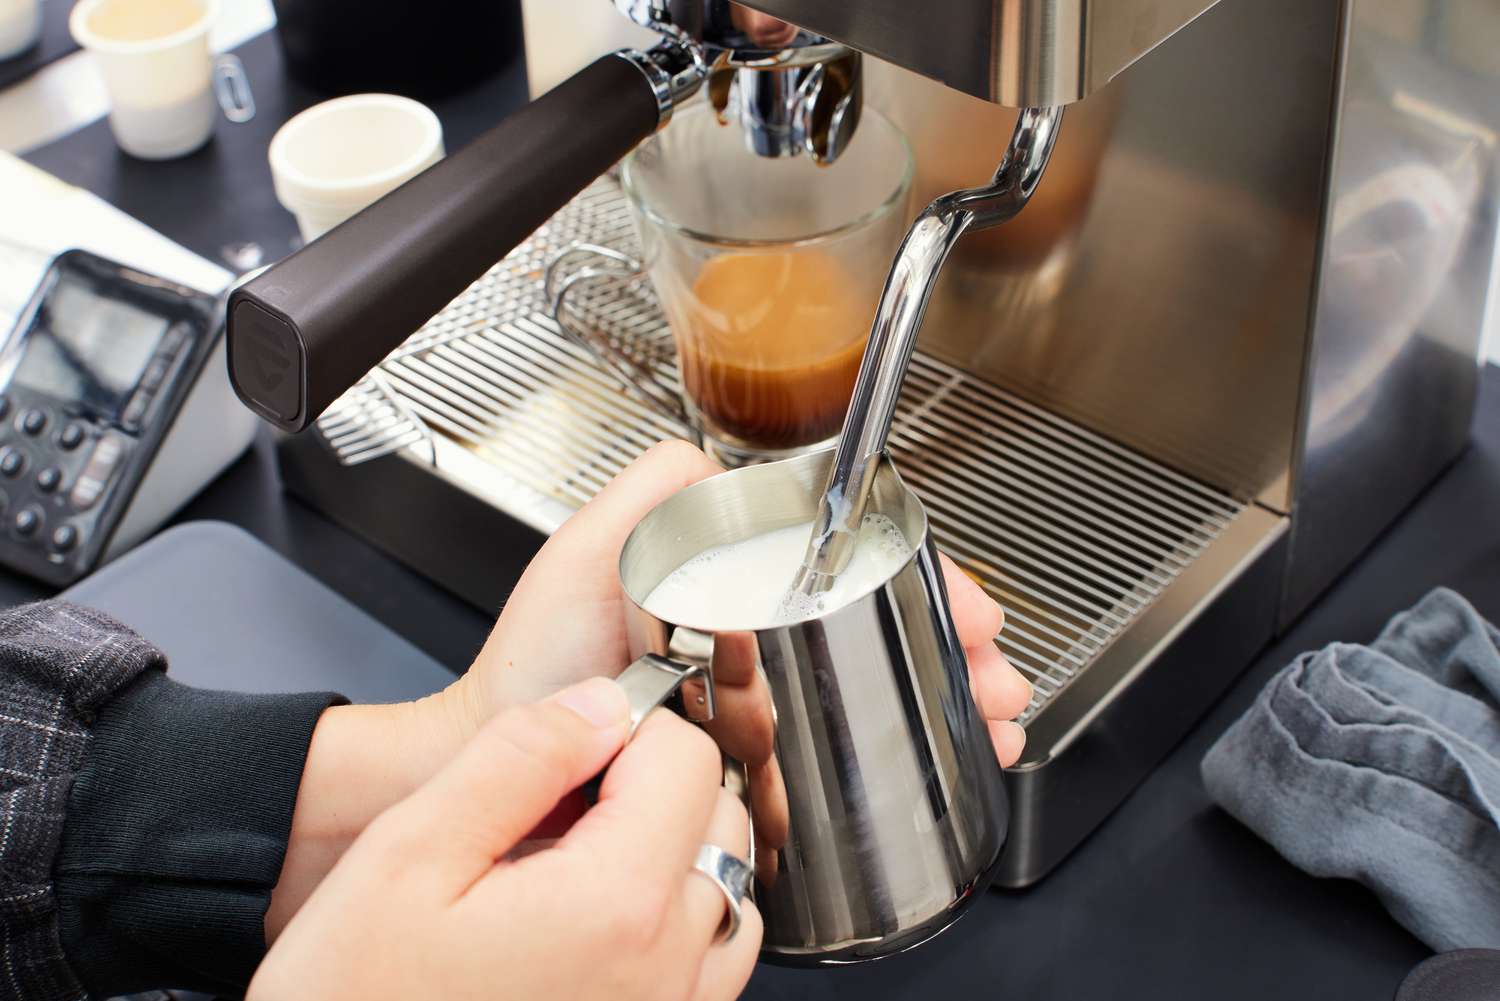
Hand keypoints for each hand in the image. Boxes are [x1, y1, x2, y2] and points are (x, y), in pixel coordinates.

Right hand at [252, 679, 758, 1000]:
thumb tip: (598, 703)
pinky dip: (676, 921)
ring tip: (577, 858)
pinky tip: (596, 921)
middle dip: (650, 784)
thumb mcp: (409, 856)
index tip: (570, 741)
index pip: (687, 758)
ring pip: (725, 891)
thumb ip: (518, 759)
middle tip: (556, 801)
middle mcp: (666, 968)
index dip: (628, 725)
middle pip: (716, 818)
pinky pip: (709, 964)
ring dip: (672, 851)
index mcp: (616, 905)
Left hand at [265, 441, 1031, 939]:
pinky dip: (909, 753)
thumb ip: (649, 488)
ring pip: (878, 690)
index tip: (964, 604)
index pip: (845, 562)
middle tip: (997, 674)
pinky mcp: (758, 764)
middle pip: (879, 627)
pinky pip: (846, 750)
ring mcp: (762, 704)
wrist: (513, 768)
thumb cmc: (541, 666)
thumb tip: (712, 448)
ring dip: (951, 699)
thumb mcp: (590, 551)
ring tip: (992, 716)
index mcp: (730, 579)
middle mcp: (756, 638)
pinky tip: (951, 754)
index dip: (916, 579)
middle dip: (956, 648)